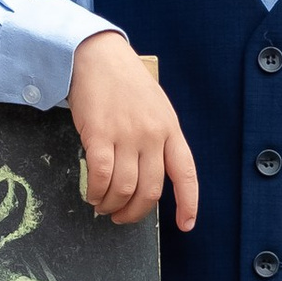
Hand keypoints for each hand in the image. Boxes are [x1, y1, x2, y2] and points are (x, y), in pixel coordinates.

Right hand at [68, 33, 199, 229]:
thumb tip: (147, 175)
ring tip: (102, 206)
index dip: (188, 203)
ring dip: (112, 205)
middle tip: (121, 217)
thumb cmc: (124, 82)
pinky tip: (92, 194)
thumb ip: (158, 138)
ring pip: (124, 187)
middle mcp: (152, 135)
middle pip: (150, 190)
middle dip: (135, 213)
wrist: (97, 56)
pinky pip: (100, 176)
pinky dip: (96, 192)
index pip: (186, 174)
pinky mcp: (100, 134)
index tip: (186, 225)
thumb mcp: (155, 108)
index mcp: (171, 129)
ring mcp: (127, 135)